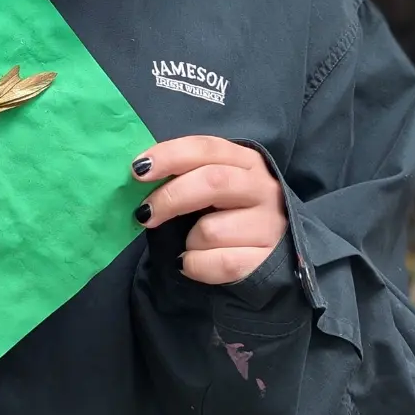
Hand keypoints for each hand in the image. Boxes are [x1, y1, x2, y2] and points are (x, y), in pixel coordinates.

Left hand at [130, 136, 286, 284]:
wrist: (276, 254)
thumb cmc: (232, 212)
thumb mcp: (216, 184)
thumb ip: (187, 174)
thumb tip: (141, 174)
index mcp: (245, 160)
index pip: (205, 148)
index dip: (169, 155)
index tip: (138, 170)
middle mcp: (262, 187)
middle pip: (212, 182)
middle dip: (170, 198)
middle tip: (145, 214)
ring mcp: (269, 224)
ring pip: (211, 230)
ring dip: (189, 240)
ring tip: (192, 242)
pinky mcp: (266, 260)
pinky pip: (219, 264)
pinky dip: (195, 265)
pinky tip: (192, 263)